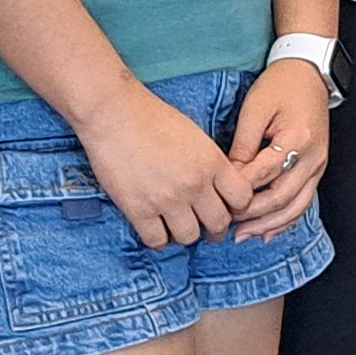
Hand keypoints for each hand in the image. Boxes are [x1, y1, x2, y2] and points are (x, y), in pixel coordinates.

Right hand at [72, 85, 253, 248]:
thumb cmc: (151, 117)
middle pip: (219, 224)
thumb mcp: (194, 135)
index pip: (242, 199)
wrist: (113, 113)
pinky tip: (155, 228)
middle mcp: (194, 184)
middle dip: (214, 228)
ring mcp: (167, 199)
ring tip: (177, 225)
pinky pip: (157, 241)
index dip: (236, 207)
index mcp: (211, 162)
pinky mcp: (139, 209)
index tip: (226, 206)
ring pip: (189, 237)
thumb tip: (217, 188)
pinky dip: (158, 239)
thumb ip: (209, 163)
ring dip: (185, 234)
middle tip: (205, 226)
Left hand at [225, 59, 328, 237]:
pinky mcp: (317, 170)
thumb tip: (230, 176)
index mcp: (296, 139)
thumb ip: (243, 144)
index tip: (217, 196)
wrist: (309, 74)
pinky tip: (267, 233)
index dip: (239, 188)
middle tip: (225, 224)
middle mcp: (312, 157)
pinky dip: (285, 221)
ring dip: (268, 225)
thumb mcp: (255, 108)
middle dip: (252, 215)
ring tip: (244, 236)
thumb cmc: (281, 85)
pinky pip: (303, 202)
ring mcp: (318, 166)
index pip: (264, 173)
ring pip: (294, 207)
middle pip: (280, 197)